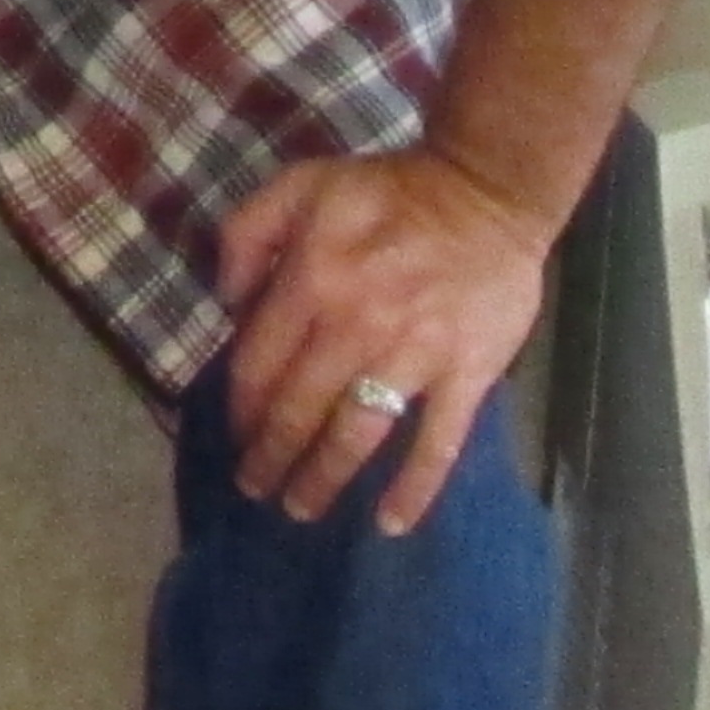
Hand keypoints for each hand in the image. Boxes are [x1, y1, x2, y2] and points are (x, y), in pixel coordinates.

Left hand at [215, 146, 552, 533]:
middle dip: (271, 457)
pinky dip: (414, 489)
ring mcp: (414, 357)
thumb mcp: (298, 184)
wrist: (484, 192)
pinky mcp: (466, 375)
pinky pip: (438, 444)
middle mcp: (356, 328)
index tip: (235, 433)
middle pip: (299, 410)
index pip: (259, 364)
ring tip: (301, 510)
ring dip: (324, 480)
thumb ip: (247, 234)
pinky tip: (392, 524)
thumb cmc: (385, 189)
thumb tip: (225, 301)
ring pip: (357, 435)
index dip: (241, 407)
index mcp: (310, 282)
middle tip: (255, 487)